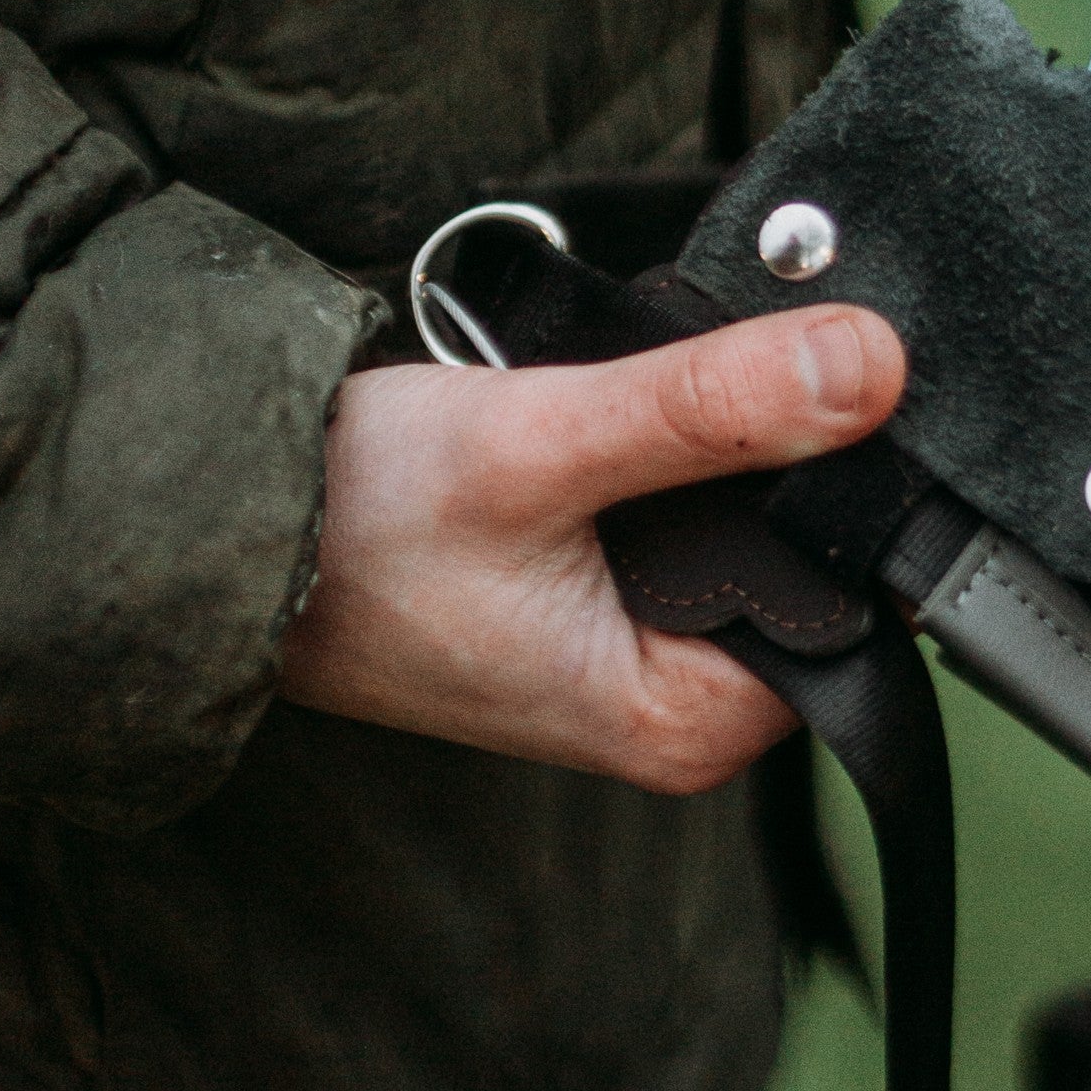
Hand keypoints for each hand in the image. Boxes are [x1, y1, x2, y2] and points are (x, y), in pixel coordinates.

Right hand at [278, 306, 908, 791]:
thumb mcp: (542, 444)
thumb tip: (869, 367)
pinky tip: (608, 423)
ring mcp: (638, 660)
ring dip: (715, 448)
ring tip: (627, 401)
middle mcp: (674, 712)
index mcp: (686, 723)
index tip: (812, 390)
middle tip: (694, 377)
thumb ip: (709, 408)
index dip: (844, 484)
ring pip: (745, 528)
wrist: (221, 531)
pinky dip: (663, 458)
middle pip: (804, 559)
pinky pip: (683, 521)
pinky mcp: (602, 607)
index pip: (853, 600)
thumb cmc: (354, 523)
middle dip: (773, 459)